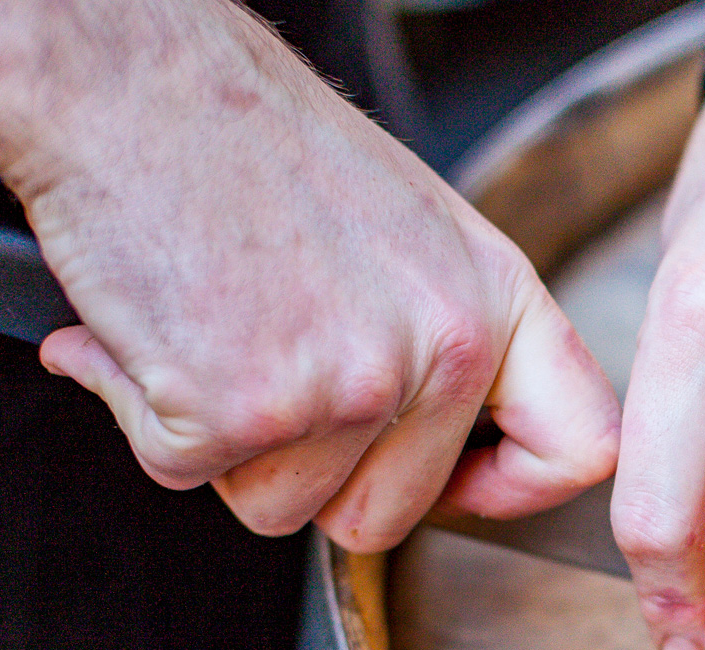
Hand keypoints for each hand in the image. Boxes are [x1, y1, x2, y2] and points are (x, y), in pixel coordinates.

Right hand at [0, 0, 618, 551]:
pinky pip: (184, 474)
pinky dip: (143, 415)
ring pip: (279, 508)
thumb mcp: (410, 232)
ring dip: (222, 444)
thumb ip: (444, 343)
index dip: (514, 490)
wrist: (124, 79)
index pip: (580, 446)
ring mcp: (349, 385)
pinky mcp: (245, 412)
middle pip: (386, 515)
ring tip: (208, 327)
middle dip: (308, 474)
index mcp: (494, 300)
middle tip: (261, 365)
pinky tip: (145, 328)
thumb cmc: (247, 144)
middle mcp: (441, 347)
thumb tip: (456, 468)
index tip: (458, 485)